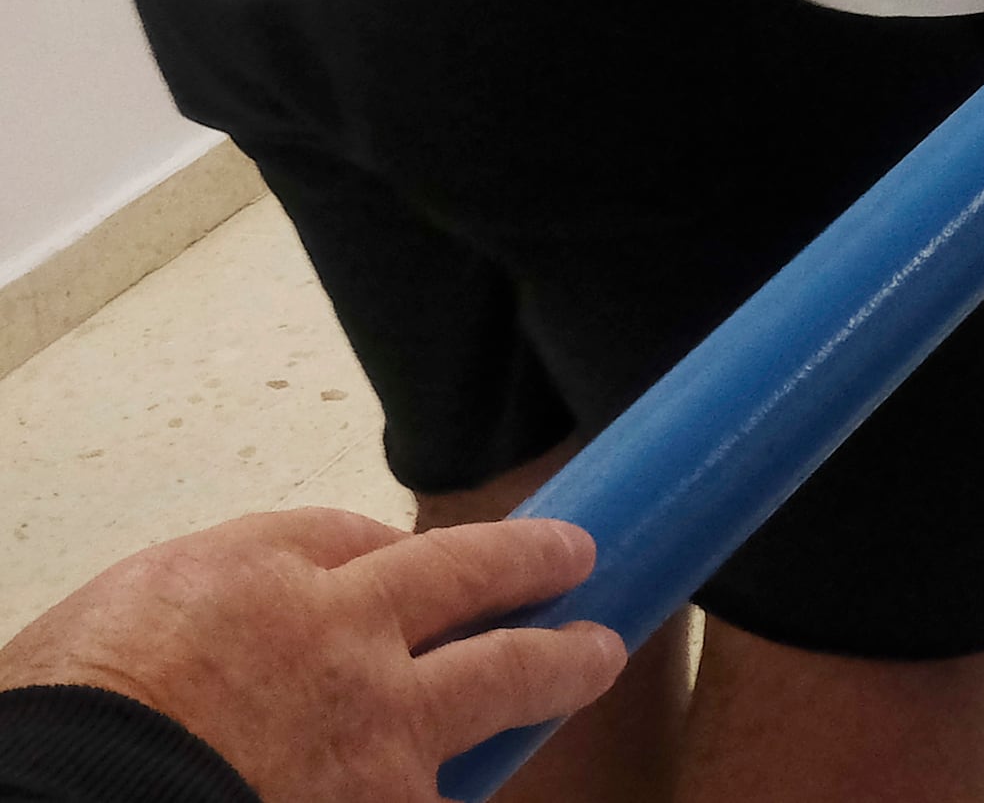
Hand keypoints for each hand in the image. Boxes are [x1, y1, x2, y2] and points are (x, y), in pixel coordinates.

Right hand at [0, 511, 626, 802]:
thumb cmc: (61, 732)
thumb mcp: (99, 631)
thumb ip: (189, 622)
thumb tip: (209, 648)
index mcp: (251, 577)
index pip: (347, 534)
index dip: (392, 549)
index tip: (423, 555)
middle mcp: (339, 631)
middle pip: (468, 570)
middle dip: (530, 559)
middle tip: (573, 556)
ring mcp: (380, 723)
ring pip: (509, 673)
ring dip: (562, 664)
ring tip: (593, 657)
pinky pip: (455, 792)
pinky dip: (469, 787)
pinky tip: (482, 781)